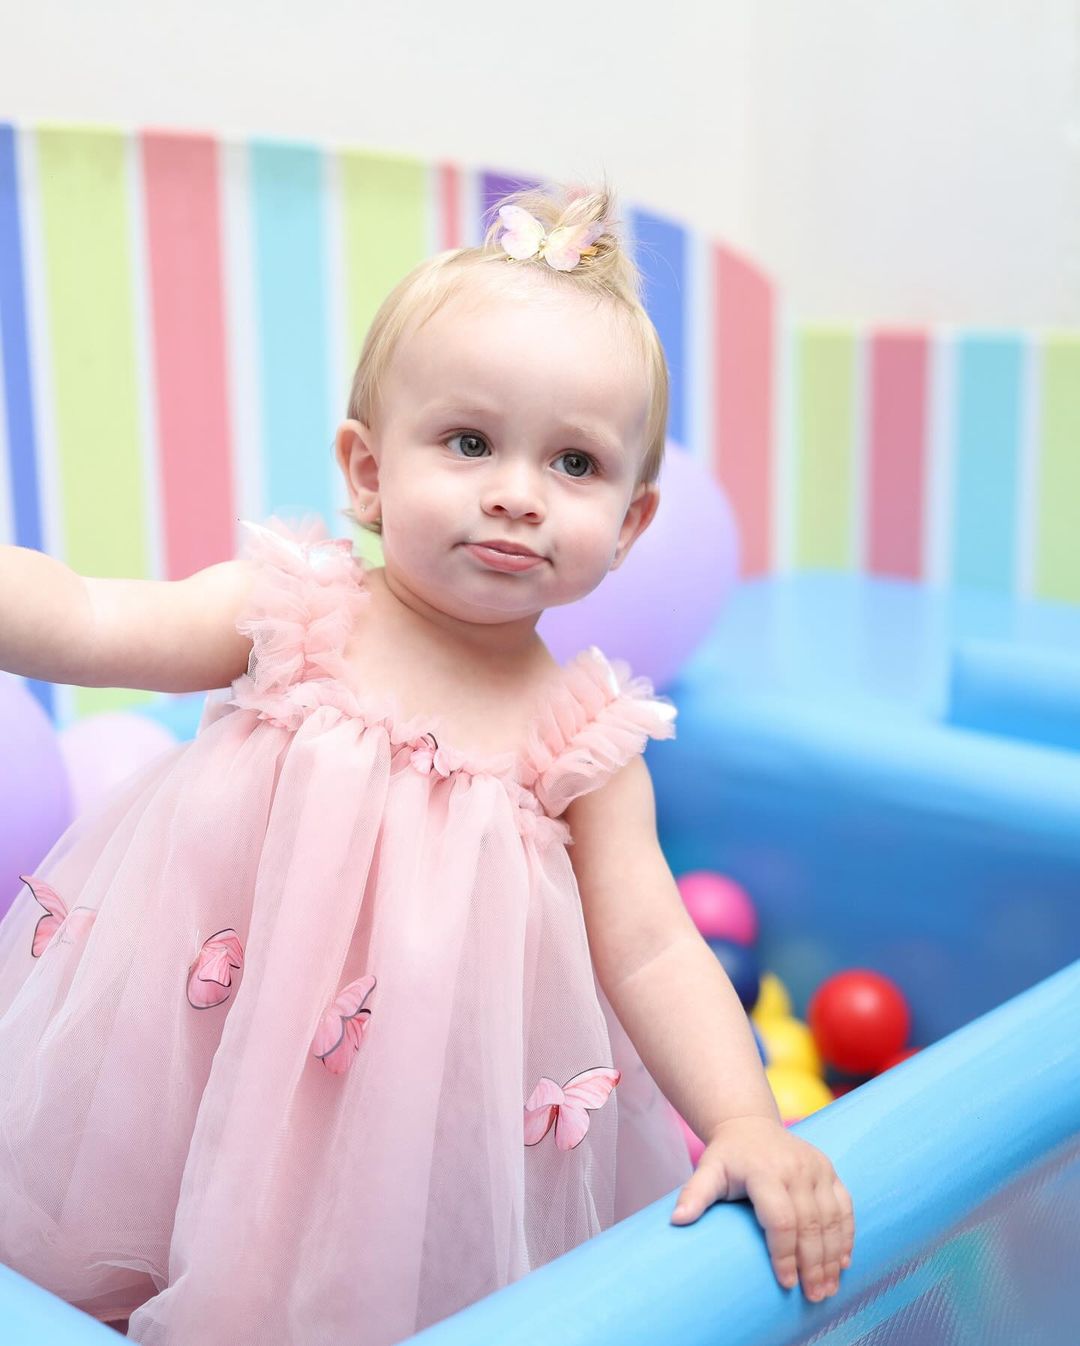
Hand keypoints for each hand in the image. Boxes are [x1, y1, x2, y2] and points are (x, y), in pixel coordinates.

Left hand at [669, 1115, 853, 1301]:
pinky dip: (846, 1236)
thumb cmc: (728, 1157)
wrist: (750, 1125)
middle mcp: (795, 1167)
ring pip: (832, 1219)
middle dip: (814, 1265)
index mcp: (764, 1170)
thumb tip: (677, 1221)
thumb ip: (694, 1194)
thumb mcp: (708, 1170)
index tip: (786, 1284)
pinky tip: (843, 1262)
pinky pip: (845, 1207)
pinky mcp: (829, 1170)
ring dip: (833, 1257)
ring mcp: (816, 1167)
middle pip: (810, 1224)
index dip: (785, 1254)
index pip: (781, 1219)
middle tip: (814, 1296)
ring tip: (828, 1288)